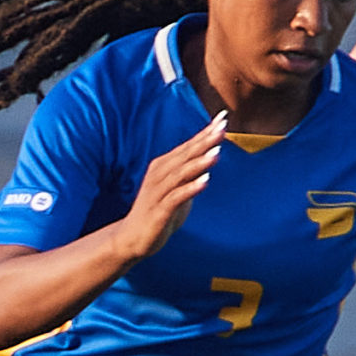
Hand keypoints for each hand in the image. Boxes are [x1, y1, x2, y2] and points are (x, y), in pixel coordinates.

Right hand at [111, 111, 226, 260]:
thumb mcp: (178, 189)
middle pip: (186, 154)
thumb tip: (211, 157)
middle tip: (223, 126)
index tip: (223, 118)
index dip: (206, 131)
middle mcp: (160, 174)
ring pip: (181, 173)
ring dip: (200, 162)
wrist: (131, 238)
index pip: (189, 145)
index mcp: (164, 166)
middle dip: (206, 140)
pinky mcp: (159, 210)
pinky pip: (176, 197)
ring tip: (218, 152)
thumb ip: (192, 173)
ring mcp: (158, 192)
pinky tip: (206, 181)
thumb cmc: (157, 211)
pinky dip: (191, 188)